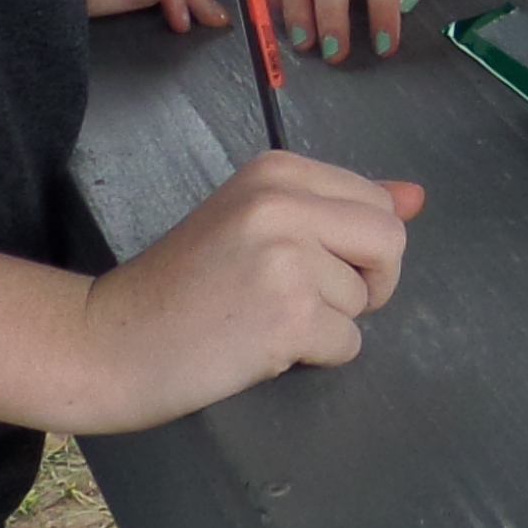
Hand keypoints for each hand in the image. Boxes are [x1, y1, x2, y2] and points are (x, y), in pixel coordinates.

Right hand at [67, 154, 425, 429]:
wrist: (110, 340)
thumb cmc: (183, 285)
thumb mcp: (257, 222)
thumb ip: (339, 207)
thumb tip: (416, 195)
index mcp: (278, 170)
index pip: (376, 201)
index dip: (357, 246)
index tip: (307, 262)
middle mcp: (285, 203)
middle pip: (390, 242)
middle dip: (367, 282)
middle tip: (307, 301)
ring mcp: (288, 258)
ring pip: (366, 299)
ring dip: (328, 323)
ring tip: (263, 320)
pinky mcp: (289, 316)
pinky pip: (348, 344)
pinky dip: (315, 358)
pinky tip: (262, 348)